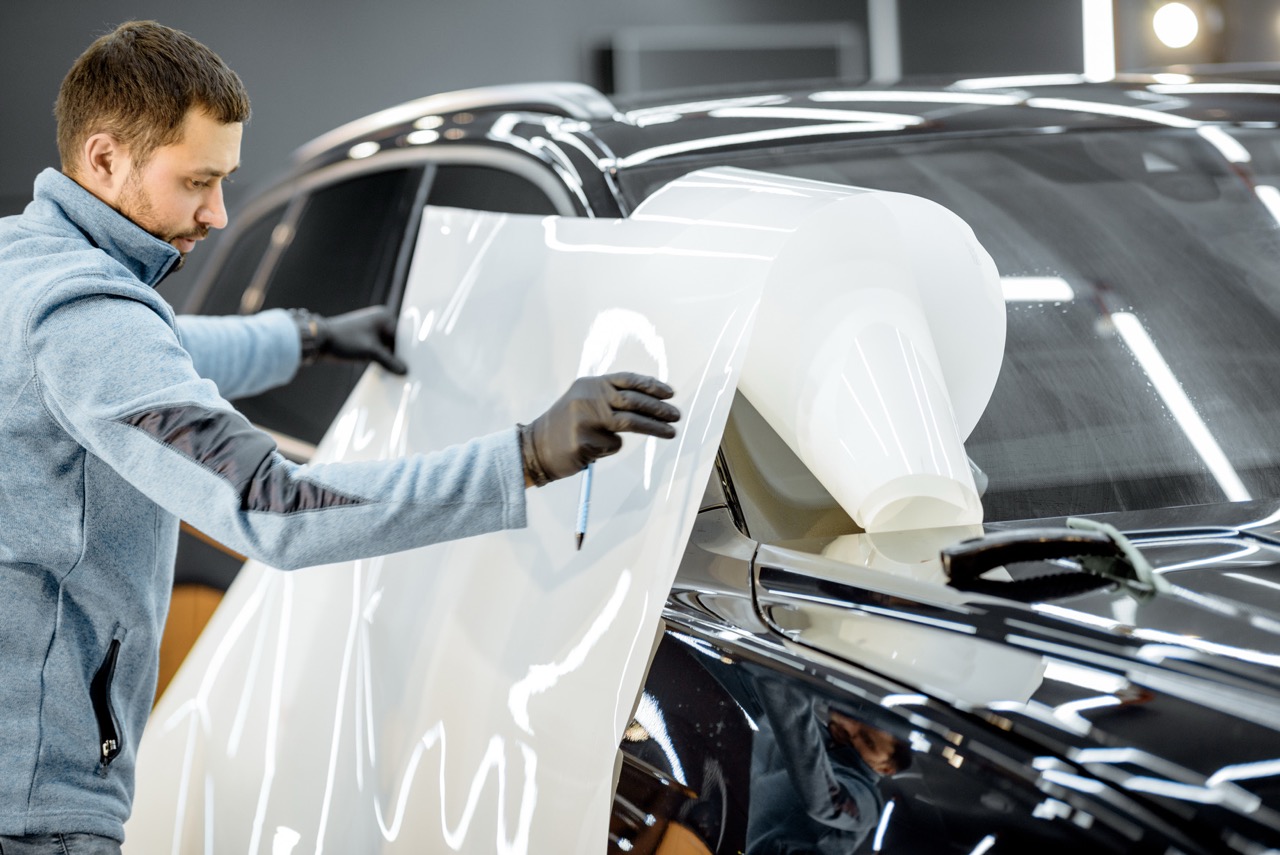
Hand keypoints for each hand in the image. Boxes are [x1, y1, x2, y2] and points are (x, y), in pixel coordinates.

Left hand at [294, 306, 407, 374]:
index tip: (411, 367)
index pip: (403, 337)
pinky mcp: (364, 337)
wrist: (319, 341)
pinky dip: (381, 358)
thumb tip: (404, 370)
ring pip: (387, 347)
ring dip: (389, 359)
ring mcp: (371, 328)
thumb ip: (390, 362)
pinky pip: (378, 349)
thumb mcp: (371, 353)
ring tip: (394, 372)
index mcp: (384, 316)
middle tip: (405, 373)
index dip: (406, 353)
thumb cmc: (344, 340)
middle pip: (396, 342)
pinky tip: (384, 369)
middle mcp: (379, 320)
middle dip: (398, 357)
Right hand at [519, 372, 680, 485]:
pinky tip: (595, 448)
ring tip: (670, 432)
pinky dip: (611, 447)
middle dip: (658, 408)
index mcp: (589, 384)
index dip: (650, 385)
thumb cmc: (567, 427)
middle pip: (632, 400)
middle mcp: (587, 397)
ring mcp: (585, 419)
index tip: (670, 393)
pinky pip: (612, 444)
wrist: (534, 448)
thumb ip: (611, 398)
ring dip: (654, 428)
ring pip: (628, 422)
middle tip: (676, 415)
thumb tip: (651, 400)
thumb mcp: (584, 402)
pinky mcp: (584, 441)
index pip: (626, 380)